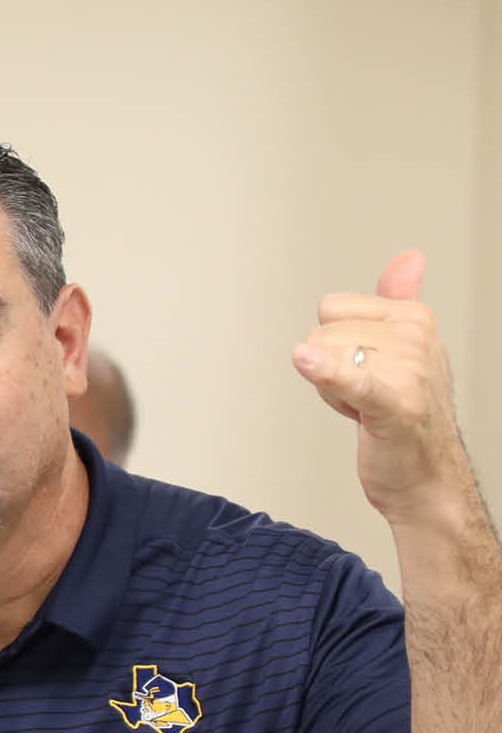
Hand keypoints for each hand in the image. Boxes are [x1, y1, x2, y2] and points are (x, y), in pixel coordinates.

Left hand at [292, 252, 472, 524]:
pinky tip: (307, 364)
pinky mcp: (393, 403)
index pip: (331, 309)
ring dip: (332, 391)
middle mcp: (415, 337)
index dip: (336, 344)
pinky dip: (327, 375)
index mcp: (414, 317)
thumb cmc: (408, 413)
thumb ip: (398, 300)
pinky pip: (350, 379)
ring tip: (365, 408)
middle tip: (364, 394)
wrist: (425, 475)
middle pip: (320, 333)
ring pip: (320, 357)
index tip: (366, 367)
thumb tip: (409, 257)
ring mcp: (408, 369)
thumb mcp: (405, 347)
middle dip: (331, 368)